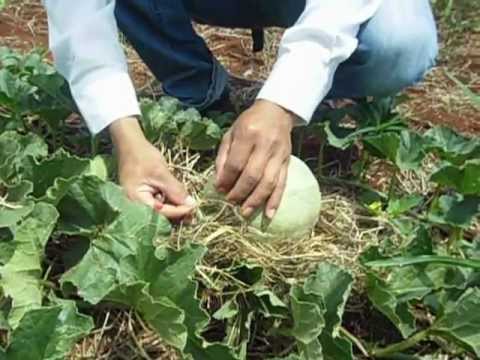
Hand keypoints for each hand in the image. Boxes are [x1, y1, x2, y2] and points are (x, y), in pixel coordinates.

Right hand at [110, 117, 195, 220]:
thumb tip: (192, 205)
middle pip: (160, 215)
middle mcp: (134, 205)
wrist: (130, 143)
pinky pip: (158, 203)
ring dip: (175, 208)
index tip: (194, 207)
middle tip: (195, 212)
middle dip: (178, 213)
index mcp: (135, 201)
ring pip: (160, 210)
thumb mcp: (161, 173)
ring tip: (190, 206)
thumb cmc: (142, 156)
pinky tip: (181, 200)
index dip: (179, 211)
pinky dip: (169, 201)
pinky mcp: (143, 196)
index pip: (161, 213)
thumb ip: (176, 190)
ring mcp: (138, 201)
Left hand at [215, 100, 295, 218]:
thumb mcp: (231, 134)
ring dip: (256, 200)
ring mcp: (279, 155)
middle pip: (252, 175)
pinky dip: (275, 201)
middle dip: (240, 192)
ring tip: (245, 212)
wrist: (276, 112)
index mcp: (248, 135)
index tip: (219, 190)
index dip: (226, 180)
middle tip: (231, 202)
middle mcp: (265, 145)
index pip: (236, 163)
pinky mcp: (287, 162)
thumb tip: (219, 183)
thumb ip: (224, 157)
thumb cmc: (249, 123)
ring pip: (268, 182)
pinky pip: (282, 184)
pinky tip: (269, 215)